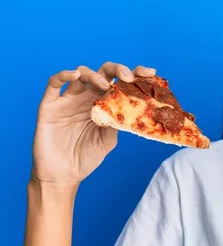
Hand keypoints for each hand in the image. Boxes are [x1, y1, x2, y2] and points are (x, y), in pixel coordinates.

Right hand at [31, 62, 155, 184]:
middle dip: (117, 69)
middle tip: (128, 77)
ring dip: (95, 74)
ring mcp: (69, 99)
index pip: (120, 82)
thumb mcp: (108, 140)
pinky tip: (75, 75)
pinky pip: (54, 83)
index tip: (150, 72)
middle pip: (103, 72)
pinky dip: (64, 75)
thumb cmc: (86, 157)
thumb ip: (116, 122)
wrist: (63, 175)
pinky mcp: (50, 104)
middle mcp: (87, 97)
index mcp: (104, 104)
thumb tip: (130, 108)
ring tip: (105, 85)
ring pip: (81, 73)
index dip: (135, 73)